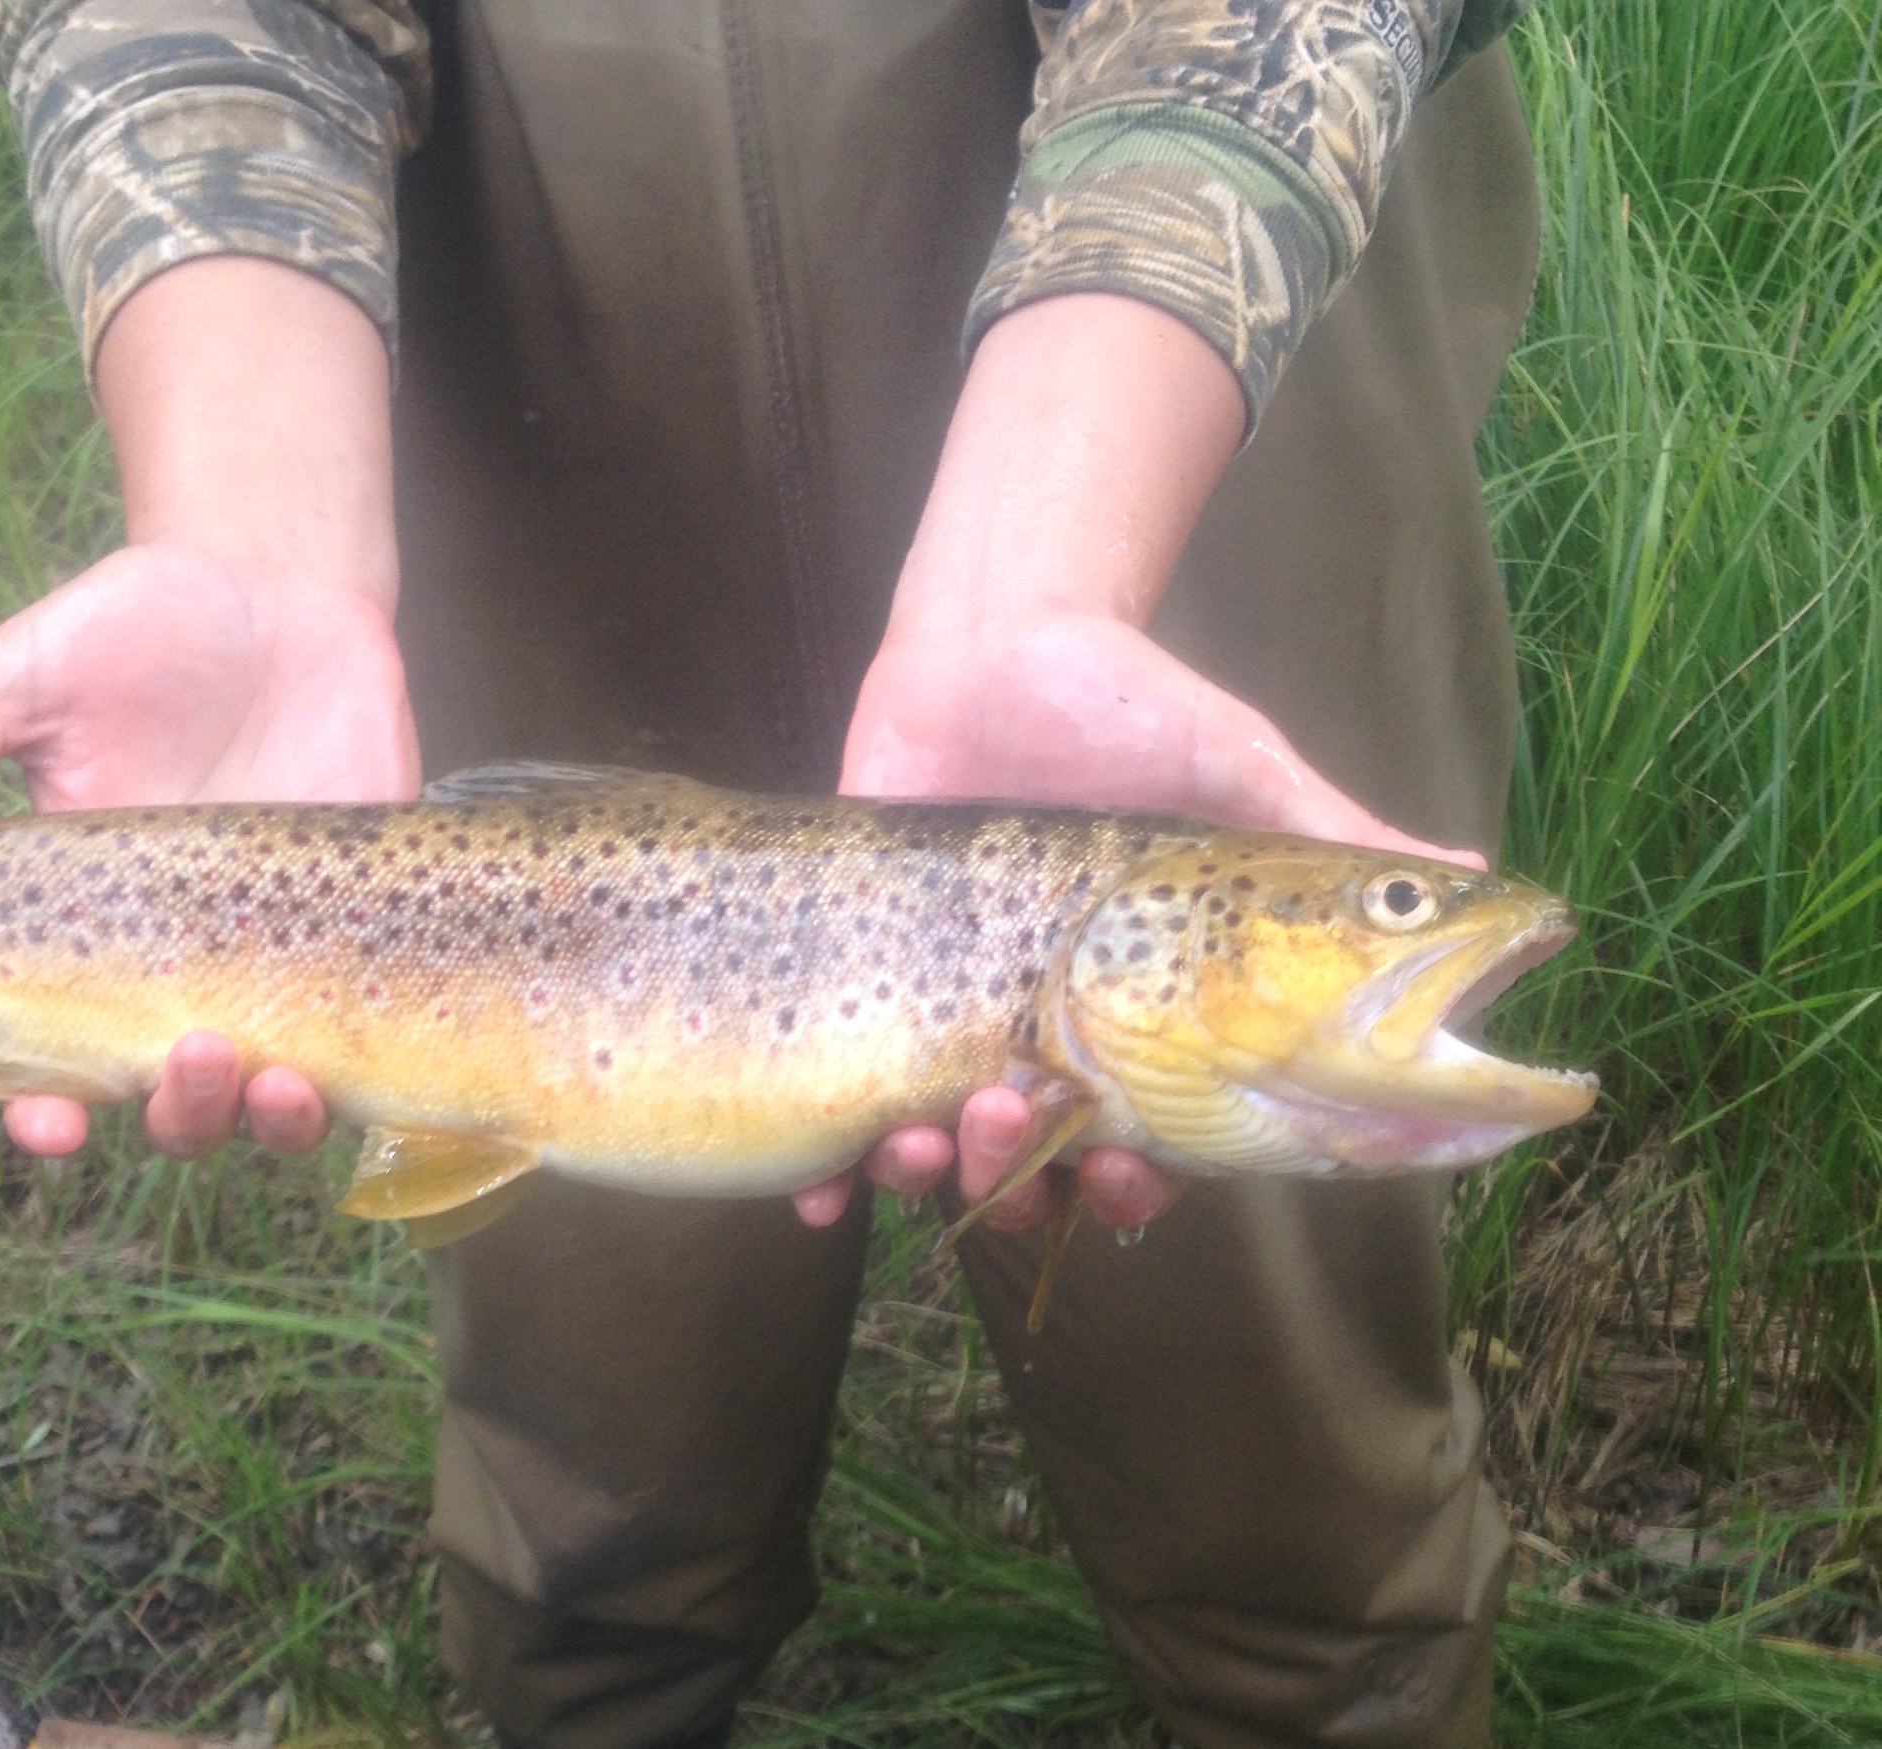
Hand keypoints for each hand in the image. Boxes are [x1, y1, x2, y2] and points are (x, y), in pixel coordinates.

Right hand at [0, 256, 411, 1160]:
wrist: (281, 578)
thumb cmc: (138, 628)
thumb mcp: (23, 683)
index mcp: (82, 927)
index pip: (54, 1057)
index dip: (44, 1111)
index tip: (50, 1123)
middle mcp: (182, 961)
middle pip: (170, 1099)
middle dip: (176, 1113)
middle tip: (187, 1064)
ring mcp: (280, 950)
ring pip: (271, 1090)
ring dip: (270, 1115)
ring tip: (273, 1079)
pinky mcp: (368, 921)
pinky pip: (366, 1024)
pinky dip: (359, 1061)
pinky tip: (347, 1055)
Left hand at [795, 293, 1479, 1235]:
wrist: (989, 640)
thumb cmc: (1127, 706)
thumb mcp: (1237, 773)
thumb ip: (1337, 843)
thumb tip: (1486, 879)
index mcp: (1139, 1017)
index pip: (1146, 1150)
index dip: (1136, 1192)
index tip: (1126, 1184)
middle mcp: (1044, 1034)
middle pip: (1035, 1174)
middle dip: (1021, 1186)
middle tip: (1009, 1123)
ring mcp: (948, 1014)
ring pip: (940, 1155)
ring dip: (931, 1175)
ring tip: (923, 1132)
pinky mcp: (863, 981)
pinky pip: (836, 1105)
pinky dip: (824, 1169)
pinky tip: (816, 1193)